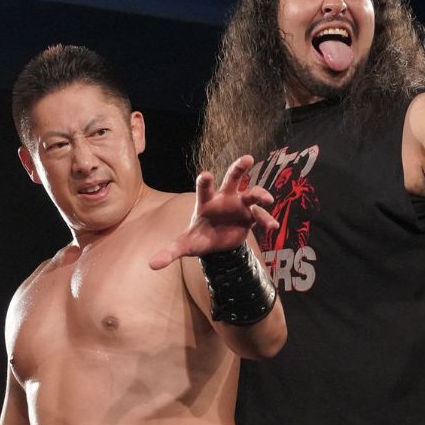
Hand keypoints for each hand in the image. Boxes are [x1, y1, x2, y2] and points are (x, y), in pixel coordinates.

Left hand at [148, 155, 277, 268]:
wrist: (217, 245)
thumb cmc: (199, 238)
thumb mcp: (185, 246)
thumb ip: (170, 252)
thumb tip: (151, 265)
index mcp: (206, 202)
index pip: (204, 189)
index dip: (204, 182)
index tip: (206, 175)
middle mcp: (224, 198)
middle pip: (233, 178)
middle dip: (240, 168)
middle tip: (248, 158)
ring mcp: (239, 205)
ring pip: (251, 193)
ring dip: (260, 194)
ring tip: (267, 200)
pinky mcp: (250, 216)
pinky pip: (260, 215)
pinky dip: (267, 220)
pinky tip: (272, 227)